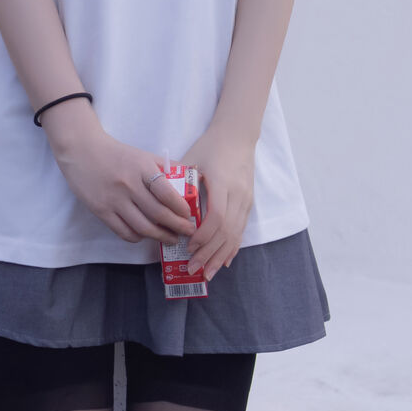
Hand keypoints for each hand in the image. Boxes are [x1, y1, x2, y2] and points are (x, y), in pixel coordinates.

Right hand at [41, 101, 195, 248]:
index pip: (166, 192)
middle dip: (177, 226)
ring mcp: (114, 200)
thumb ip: (164, 167)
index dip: (180, 207)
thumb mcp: (142, 155)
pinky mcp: (101, 211)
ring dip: (161, 236)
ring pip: (142, 227)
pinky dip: (138, 237)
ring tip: (172, 238)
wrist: (81, 151)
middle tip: (188, 231)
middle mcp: (129, 185)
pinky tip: (146, 236)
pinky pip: (123, 231)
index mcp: (141, 168)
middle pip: (157, 213)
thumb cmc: (116, 153)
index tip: (189, 214)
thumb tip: (190, 177)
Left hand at [179, 121, 255, 280]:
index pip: (217, 216)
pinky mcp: (249, 203)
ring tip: (206, 273)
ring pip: (236, 234)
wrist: (237, 136)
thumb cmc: (209, 147)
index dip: (203, 236)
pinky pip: (241, 230)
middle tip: (192, 269)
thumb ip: (180, 184)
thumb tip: (162, 210)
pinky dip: (232, 248)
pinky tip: (223, 262)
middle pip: (227, 231)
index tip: (188, 247)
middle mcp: (238, 194)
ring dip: (220, 256)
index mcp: (223, 182)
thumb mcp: (192, 161)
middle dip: (209, 254)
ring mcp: (246, 200)